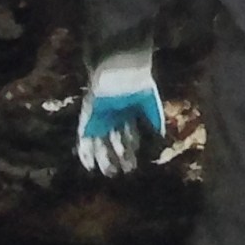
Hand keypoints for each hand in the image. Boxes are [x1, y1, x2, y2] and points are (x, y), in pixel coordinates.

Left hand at [76, 47, 164, 177]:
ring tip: (108, 174)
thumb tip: (160, 136)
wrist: (120, 70)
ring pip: (100, 142)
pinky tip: (88, 165)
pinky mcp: (88, 116)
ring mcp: (100, 117)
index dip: (131, 151)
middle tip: (122, 173)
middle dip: (119, 157)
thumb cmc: (138, 83)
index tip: (134, 166)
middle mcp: (114, 117)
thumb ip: (155, 120)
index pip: (129, 136)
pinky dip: (85, 151)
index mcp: (129, 112)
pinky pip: (84, 137)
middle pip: (115, 141)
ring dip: (103, 158)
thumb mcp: (150, 104)